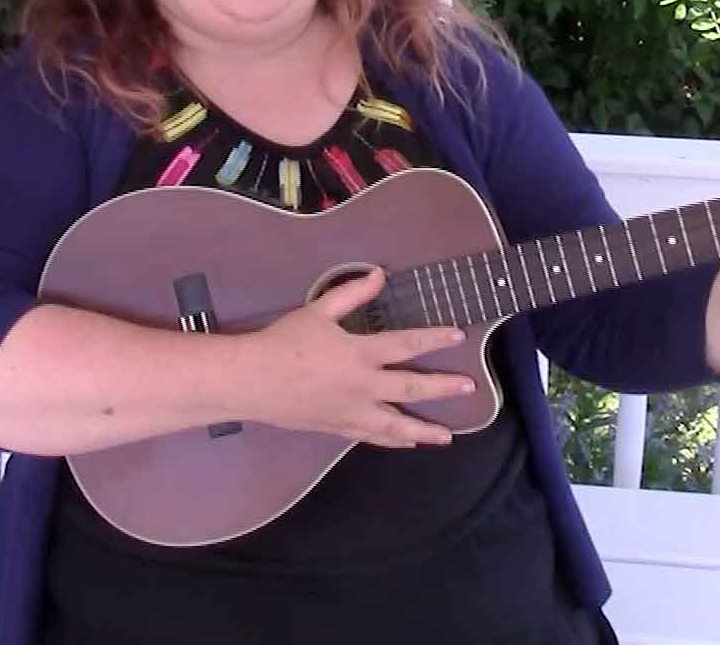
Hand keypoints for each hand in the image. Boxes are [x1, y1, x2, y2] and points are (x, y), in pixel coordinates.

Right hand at [234, 269, 473, 448]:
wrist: (251, 381)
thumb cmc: (283, 342)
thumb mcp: (317, 310)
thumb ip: (352, 293)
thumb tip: (379, 275)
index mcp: (359, 354)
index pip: (406, 345)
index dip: (435, 339)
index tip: (458, 336)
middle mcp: (362, 386)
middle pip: (411, 389)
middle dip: (443, 388)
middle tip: (468, 388)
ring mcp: (351, 412)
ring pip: (396, 425)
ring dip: (424, 430)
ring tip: (447, 436)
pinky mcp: (337, 428)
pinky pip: (372, 437)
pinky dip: (392, 441)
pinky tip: (407, 444)